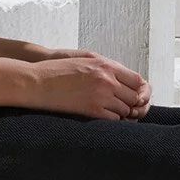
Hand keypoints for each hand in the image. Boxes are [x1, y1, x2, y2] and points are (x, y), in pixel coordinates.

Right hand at [25, 50, 151, 120]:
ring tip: (112, 112)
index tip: (135, 95)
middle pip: (134, 97)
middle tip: (126, 107)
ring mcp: (101, 96)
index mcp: (107, 66)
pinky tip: (105, 118)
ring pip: (125, 110)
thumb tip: (124, 77)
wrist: (39, 81)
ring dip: (122, 113)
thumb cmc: (60, 68)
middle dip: (132, 104)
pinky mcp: (92, 111)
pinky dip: (113, 120)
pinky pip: (114, 120)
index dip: (140, 90)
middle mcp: (107, 80)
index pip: (137, 80)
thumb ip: (107, 66)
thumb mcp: (87, 59)